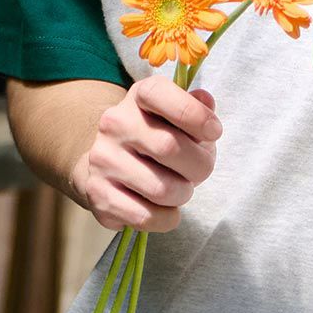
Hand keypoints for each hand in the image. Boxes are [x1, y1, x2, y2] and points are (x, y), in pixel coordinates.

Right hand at [70, 76, 222, 232]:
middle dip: (199, 166)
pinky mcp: (98, 194)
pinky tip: (164, 208)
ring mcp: (103, 160)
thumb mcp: (176, 115)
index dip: (196, 115)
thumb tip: (206, 101)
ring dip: (183, 194)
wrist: (108, 163)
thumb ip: (196, 108)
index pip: (162, 94)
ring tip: (180, 189)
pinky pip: (146, 216)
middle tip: (199, 170)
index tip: (213, 131)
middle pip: (170, 148)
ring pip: (162, 189)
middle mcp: (115, 123)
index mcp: (138, 97)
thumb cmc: (156, 137)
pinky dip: (166, 218)